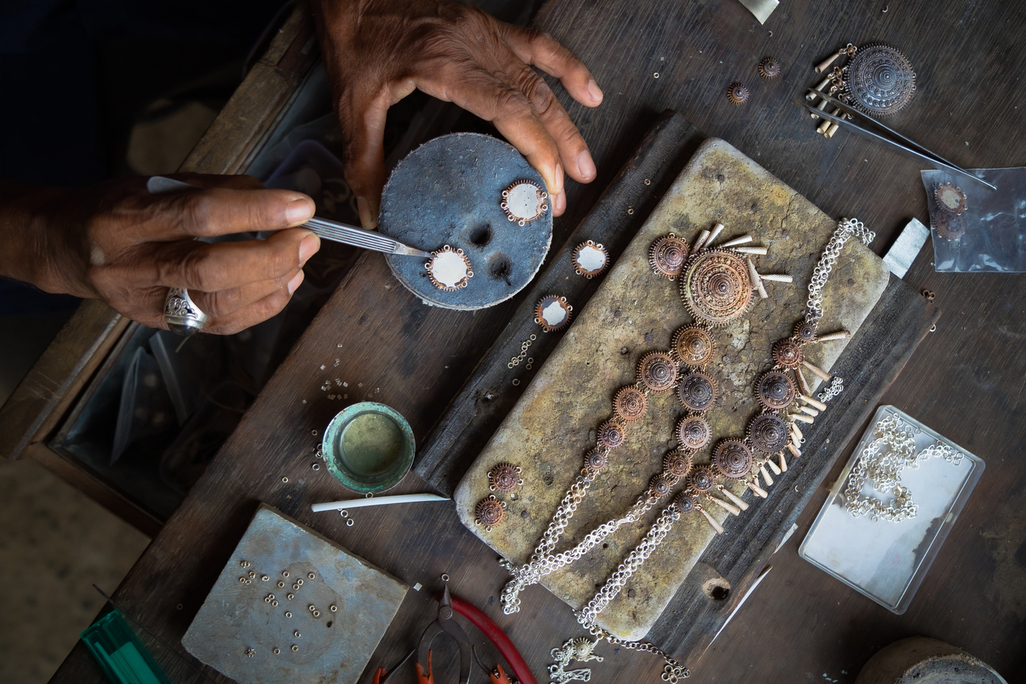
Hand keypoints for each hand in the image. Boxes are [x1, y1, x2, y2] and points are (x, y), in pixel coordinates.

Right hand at [0, 174, 320, 334]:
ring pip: (219, 303)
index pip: (197, 214)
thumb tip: (275, 199)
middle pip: (210, 269)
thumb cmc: (119, 207)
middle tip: (306, 239)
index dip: (255, 210)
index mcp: (125, 218)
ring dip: (272, 282)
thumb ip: (215, 189)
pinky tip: (284, 284)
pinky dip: (262, 306)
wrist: (68, 248)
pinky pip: (222, 324)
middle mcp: (132, 265)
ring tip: (300, 259)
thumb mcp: (157, 183)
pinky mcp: (163, 325)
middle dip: (270, 255)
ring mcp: (145, 303)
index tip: (299, 205)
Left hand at [310, 0, 602, 227]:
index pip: (508, 108)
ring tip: (583, 163)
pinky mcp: (487, 26)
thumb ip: (363, 160)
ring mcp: (485, 32)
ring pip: (541, 79)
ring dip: (566, 124)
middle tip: (565, 192)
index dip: (536, 148)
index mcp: (446, 62)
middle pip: (532, 100)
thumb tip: (370, 209)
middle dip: (556, 150)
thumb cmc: (355, 36)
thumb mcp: (354, 103)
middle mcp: (475, 44)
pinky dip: (568, 69)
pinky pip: (539, 45)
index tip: (546, 184)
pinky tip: (588, 94)